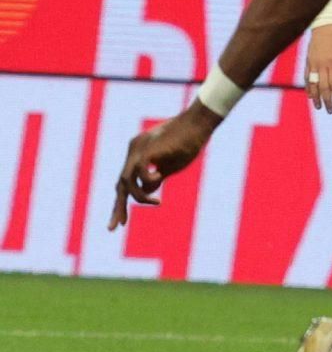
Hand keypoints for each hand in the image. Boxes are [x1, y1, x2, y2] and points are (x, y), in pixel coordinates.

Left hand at [110, 99, 218, 228]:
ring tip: (157, 202)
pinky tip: (162, 178)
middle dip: (117, 207)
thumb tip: (147, 191)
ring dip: (139, 196)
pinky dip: (149, 181)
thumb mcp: (170, 166)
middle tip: (114, 227)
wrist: (197, 125)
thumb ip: (157, 177)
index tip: (121, 222)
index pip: (124, 182)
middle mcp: (133, 151)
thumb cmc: (188, 143)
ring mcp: (138, 150)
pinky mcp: (148, 150)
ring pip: (127, 181)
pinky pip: (141, 172)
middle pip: (120, 184)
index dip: (121, 202)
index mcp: (137, 154)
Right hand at [304, 23, 331, 111]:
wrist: (324, 26)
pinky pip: (306, 77)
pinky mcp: (308, 61)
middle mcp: (321, 64)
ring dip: (315, 96)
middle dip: (326, 100)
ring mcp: (312, 63)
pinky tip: (310, 95)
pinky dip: (308, 87)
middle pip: (322, 86)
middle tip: (330, 111)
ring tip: (318, 107)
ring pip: (312, 83)